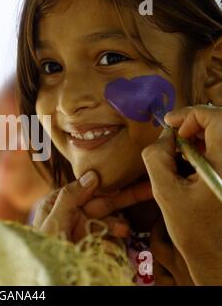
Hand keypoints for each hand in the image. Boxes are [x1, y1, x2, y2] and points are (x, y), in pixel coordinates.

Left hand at [33, 170, 152, 242]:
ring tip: (123, 230)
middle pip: (104, 201)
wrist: (49, 278)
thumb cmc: (42, 248)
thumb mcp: (52, 221)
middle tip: (148, 189)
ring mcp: (86, 229)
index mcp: (59, 202)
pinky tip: (117, 239)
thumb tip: (93, 175)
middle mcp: (74, 213)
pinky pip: (111, 237)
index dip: (107, 183)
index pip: (87, 188)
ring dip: (119, 223)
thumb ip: (70, 198)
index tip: (125, 179)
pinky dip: (117, 237)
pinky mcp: (95, 245)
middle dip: (126, 196)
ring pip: (111, 220)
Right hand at [142, 105, 221, 284]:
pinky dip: (209, 150)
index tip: (168, 125)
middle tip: (174, 139)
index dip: (188, 114)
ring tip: (181, 154)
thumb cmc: (194, 230)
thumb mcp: (166, 192)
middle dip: (195, 125)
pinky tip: (194, 165)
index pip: (215, 117)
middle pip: (221, 124)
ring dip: (202, 137)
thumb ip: (157, 157)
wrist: (218, 258)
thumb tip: (162, 137)